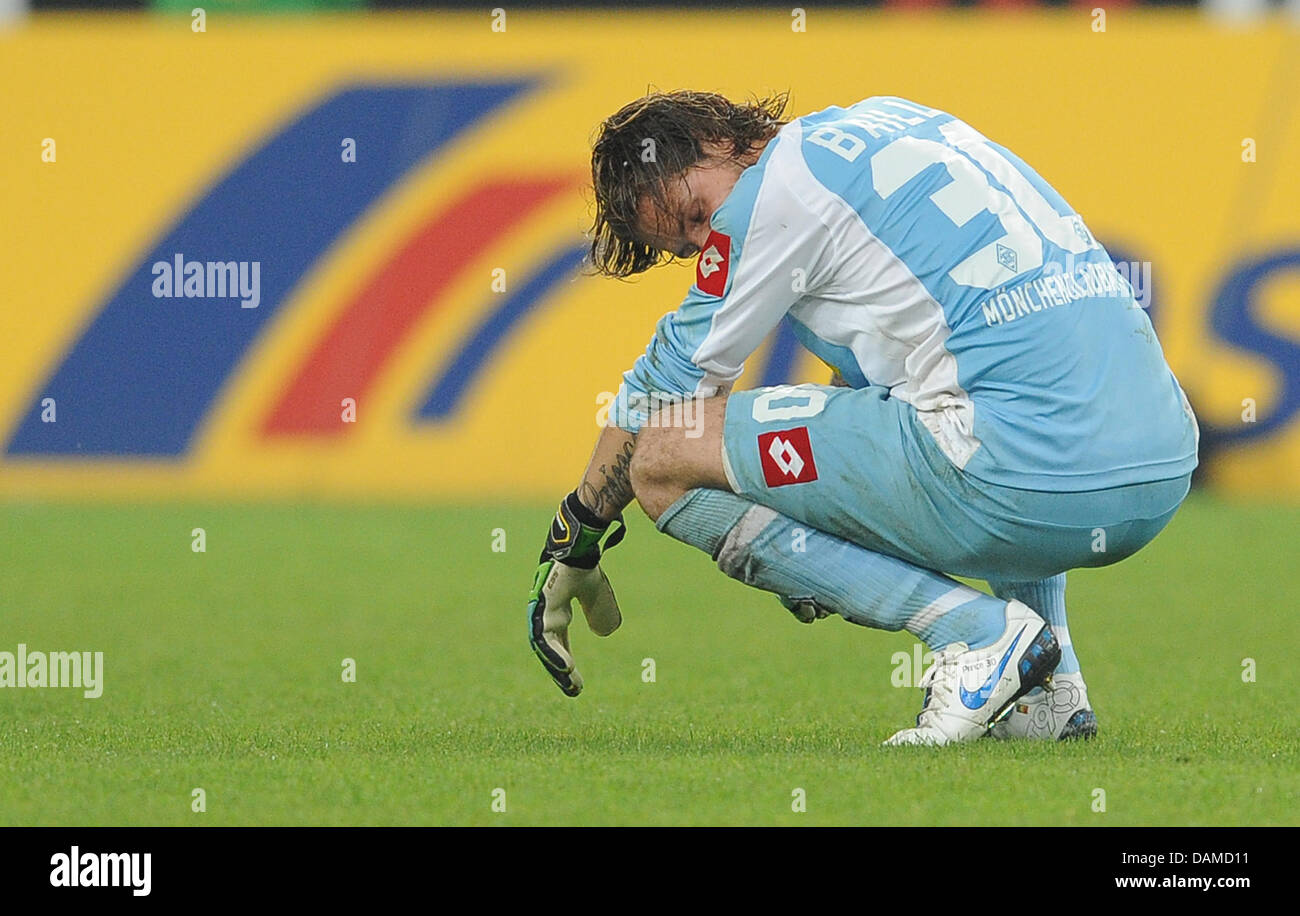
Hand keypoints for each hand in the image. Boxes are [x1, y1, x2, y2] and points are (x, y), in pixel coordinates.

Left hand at [528, 492, 624, 695]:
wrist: (581, 543)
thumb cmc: (585, 563)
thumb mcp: (597, 594)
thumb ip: (600, 611)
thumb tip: (604, 631)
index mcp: (556, 609)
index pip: (557, 641)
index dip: (564, 661)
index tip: (576, 683)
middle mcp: (544, 611)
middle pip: (547, 647)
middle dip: (560, 670)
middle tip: (574, 691)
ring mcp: (540, 608)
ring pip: (542, 645)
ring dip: (556, 665)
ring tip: (570, 683)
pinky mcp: (542, 606)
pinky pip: (543, 635)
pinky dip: (553, 653)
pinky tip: (564, 667)